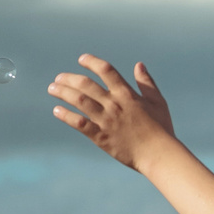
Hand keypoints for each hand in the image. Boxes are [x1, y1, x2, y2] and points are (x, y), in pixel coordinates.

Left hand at [51, 56, 177, 171]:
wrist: (158, 154)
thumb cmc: (161, 128)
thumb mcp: (158, 102)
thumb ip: (147, 83)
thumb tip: (139, 65)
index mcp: (127, 94)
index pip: (106, 70)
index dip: (92, 62)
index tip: (81, 59)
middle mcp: (114, 104)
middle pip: (86, 84)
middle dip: (69, 78)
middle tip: (58, 78)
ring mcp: (106, 120)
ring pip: (79, 101)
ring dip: (63, 93)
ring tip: (52, 89)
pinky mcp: (101, 136)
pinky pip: (79, 123)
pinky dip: (66, 116)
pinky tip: (57, 111)